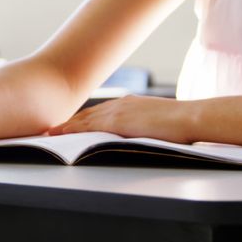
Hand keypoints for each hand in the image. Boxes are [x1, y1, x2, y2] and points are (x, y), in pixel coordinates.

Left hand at [47, 95, 192, 142]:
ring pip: (84, 120)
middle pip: (88, 114)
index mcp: (130, 104)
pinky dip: (72, 130)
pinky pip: (88, 127)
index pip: (100, 113)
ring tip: (49, 133)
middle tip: (51, 129)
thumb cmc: (182, 124)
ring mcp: (117, 111)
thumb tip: (139, 137)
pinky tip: (61, 135)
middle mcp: (120, 104)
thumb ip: (144, 127)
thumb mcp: (158, 122)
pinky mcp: (118, 122)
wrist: (191, 118)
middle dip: (69, 122)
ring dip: (66, 126)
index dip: (83, 119)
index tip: (69, 124)